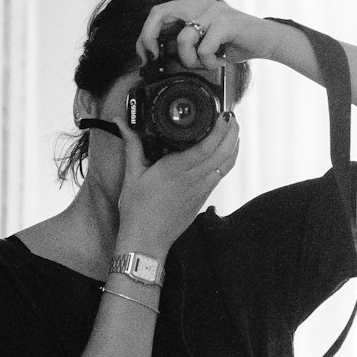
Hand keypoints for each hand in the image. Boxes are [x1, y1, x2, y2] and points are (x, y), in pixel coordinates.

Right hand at [111, 108, 239, 258]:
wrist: (146, 241)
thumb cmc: (138, 211)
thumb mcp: (132, 175)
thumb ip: (131, 146)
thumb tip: (122, 124)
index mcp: (176, 170)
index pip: (206, 146)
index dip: (220, 129)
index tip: (223, 114)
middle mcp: (193, 179)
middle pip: (223, 152)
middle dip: (232, 132)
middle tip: (231, 116)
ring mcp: (201, 190)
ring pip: (226, 164)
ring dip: (233, 145)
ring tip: (233, 129)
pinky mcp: (203, 198)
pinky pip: (221, 175)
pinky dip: (228, 161)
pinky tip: (226, 152)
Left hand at [135, 0, 273, 73]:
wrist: (266, 40)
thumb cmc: (232, 42)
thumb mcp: (203, 40)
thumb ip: (183, 42)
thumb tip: (157, 57)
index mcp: (190, 4)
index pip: (158, 13)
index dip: (145, 36)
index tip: (145, 56)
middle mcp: (198, 2)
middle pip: (160, 13)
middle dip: (149, 38)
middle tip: (154, 57)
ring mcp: (212, 11)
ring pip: (183, 38)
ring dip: (190, 60)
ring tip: (205, 63)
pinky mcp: (226, 22)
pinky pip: (204, 48)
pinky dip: (209, 62)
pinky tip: (220, 61)